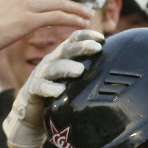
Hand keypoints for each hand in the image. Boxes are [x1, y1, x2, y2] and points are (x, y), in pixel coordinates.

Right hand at [3, 29, 103, 147]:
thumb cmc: (57, 94)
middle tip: (96, 48)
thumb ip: (87, 71)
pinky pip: (40, 87)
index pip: (72, 39)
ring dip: (66, 67)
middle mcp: (51, 62)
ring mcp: (40, 75)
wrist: (31, 112)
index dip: (86, 36)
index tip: (102, 38)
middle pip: (65, 50)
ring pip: (54, 68)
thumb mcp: (72, 79)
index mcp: (61, 56)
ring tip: (79, 70)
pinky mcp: (32, 90)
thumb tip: (116, 70)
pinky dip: (49, 88)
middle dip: (80, 47)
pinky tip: (59, 91)